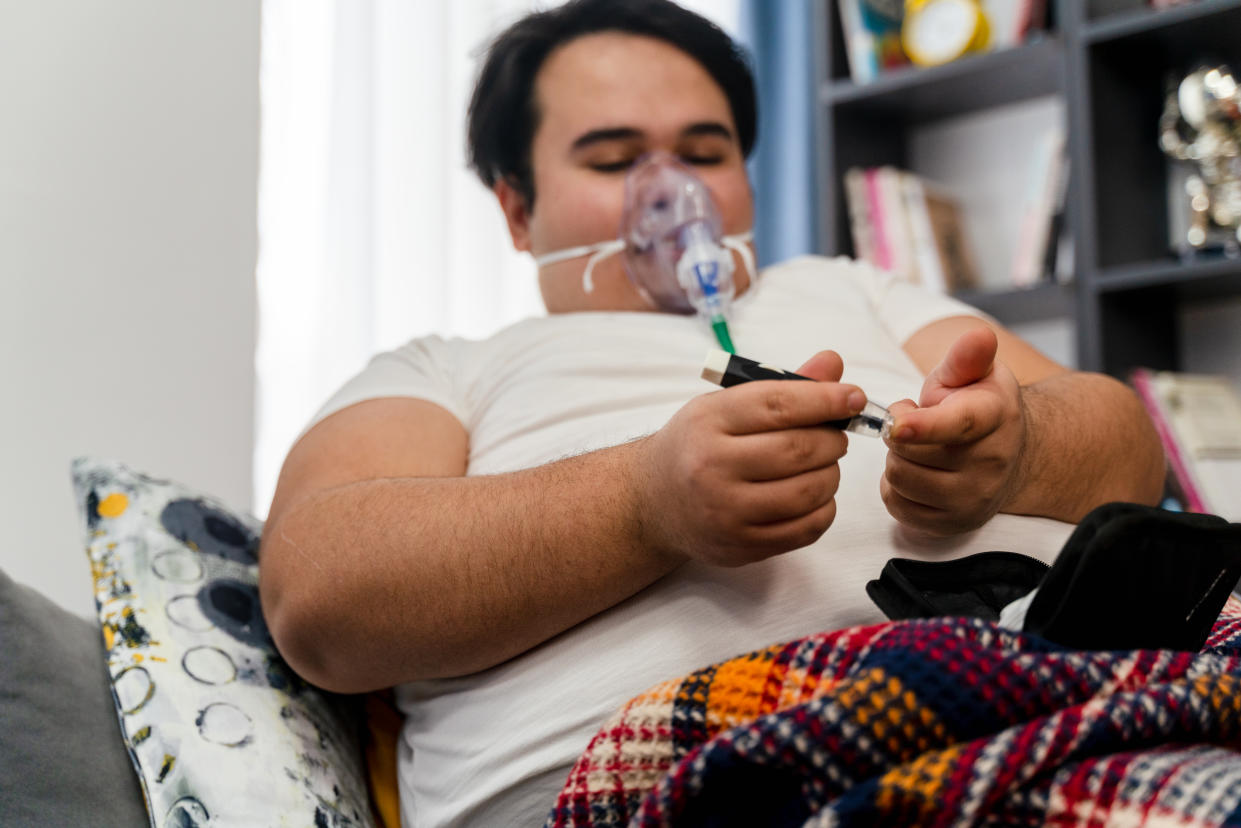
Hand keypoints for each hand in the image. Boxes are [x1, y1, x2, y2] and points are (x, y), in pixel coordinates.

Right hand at [635, 350, 864, 566]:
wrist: (653, 502)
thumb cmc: (697, 445)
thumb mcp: (725, 406)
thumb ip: (782, 388)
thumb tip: (833, 364)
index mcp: (708, 421)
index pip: (779, 405)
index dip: (826, 399)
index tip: (854, 397)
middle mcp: (711, 466)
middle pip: (799, 449)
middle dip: (833, 440)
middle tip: (835, 436)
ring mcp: (725, 511)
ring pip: (809, 490)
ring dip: (831, 474)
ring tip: (821, 465)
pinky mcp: (741, 546)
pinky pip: (807, 528)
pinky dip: (824, 508)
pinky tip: (813, 496)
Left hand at [881, 327, 1027, 535]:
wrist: (1012, 455)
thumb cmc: (981, 406)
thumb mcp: (976, 374)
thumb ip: (968, 356)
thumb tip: (978, 336)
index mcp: (995, 417)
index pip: (957, 424)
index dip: (923, 425)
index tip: (897, 423)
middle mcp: (990, 463)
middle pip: (910, 453)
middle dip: (899, 434)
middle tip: (913, 423)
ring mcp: (973, 499)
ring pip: (900, 479)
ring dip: (896, 460)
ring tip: (916, 447)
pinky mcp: (954, 524)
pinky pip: (898, 506)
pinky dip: (895, 488)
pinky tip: (915, 472)